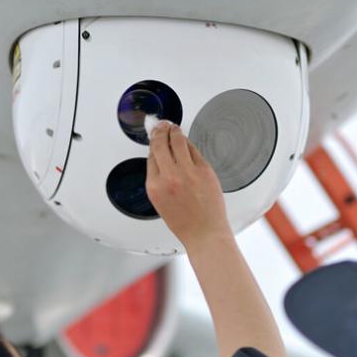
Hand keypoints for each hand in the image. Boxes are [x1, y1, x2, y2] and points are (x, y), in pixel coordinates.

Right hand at [146, 121, 231, 249]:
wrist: (204, 232)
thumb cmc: (184, 221)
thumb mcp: (160, 201)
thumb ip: (158, 179)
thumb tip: (160, 158)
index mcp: (155, 186)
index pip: (151, 156)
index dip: (153, 143)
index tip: (154, 136)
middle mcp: (170, 177)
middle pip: (161, 143)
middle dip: (160, 131)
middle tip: (161, 125)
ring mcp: (188, 172)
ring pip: (178, 141)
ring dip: (174, 131)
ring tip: (173, 127)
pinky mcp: (204, 170)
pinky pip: (194, 150)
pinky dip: (189, 144)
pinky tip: (187, 142)